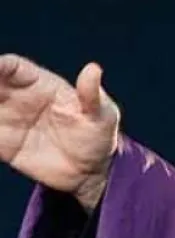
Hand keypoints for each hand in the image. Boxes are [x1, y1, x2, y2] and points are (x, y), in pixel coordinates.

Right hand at [0, 54, 119, 210]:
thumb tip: (93, 68)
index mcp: (44, 85)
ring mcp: (9, 120)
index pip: (15, 68)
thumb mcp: (102, 116)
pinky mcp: (3, 143)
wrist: (90, 171)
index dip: (0, 65)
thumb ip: (92, 95)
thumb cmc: (99, 136)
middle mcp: (20, 98)